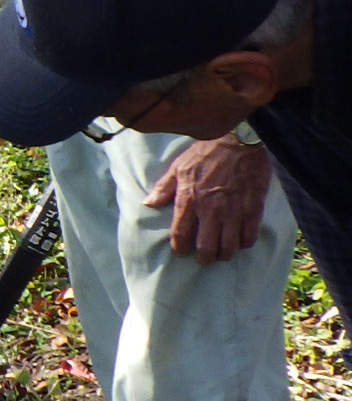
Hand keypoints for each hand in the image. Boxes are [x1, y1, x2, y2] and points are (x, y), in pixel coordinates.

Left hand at [144, 135, 273, 264]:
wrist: (239, 141)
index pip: (181, 235)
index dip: (180, 248)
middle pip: (206, 247)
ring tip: (222, 254)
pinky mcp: (253, 209)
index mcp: (189, 200)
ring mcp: (233, 211)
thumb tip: (148, 203)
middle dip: (204, 258)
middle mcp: (211, 210)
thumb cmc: (206, 152)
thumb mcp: (179, 167)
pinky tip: (240, 241)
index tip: (181, 251)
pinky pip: (249, 236)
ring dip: (224, 254)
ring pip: (229, 247)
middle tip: (204, 259)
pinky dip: (244, 243)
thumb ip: (164, 188)